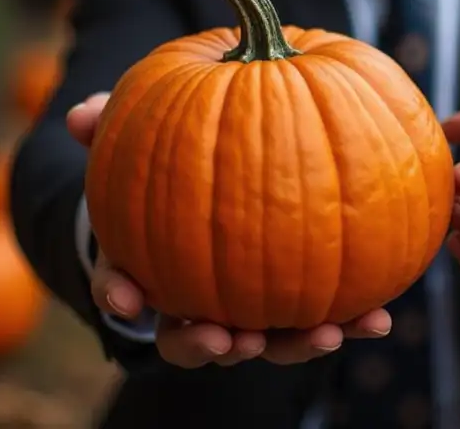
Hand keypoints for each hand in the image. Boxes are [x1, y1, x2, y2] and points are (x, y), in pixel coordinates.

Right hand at [67, 93, 392, 366]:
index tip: (124, 300)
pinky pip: (320, 318)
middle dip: (209, 345)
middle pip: (193, 336)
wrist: (219, 174)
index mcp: (146, 264)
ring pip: (262, 340)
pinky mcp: (296, 303)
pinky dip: (350, 321)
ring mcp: (247, 307)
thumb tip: (81, 114)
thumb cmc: (171, 160)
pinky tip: (379, 317)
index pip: (119, 286)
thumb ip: (112, 124)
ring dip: (290, 346)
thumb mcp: (140, 138)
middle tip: (229, 339)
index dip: (118, 295)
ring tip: (323, 336)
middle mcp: (194, 300)